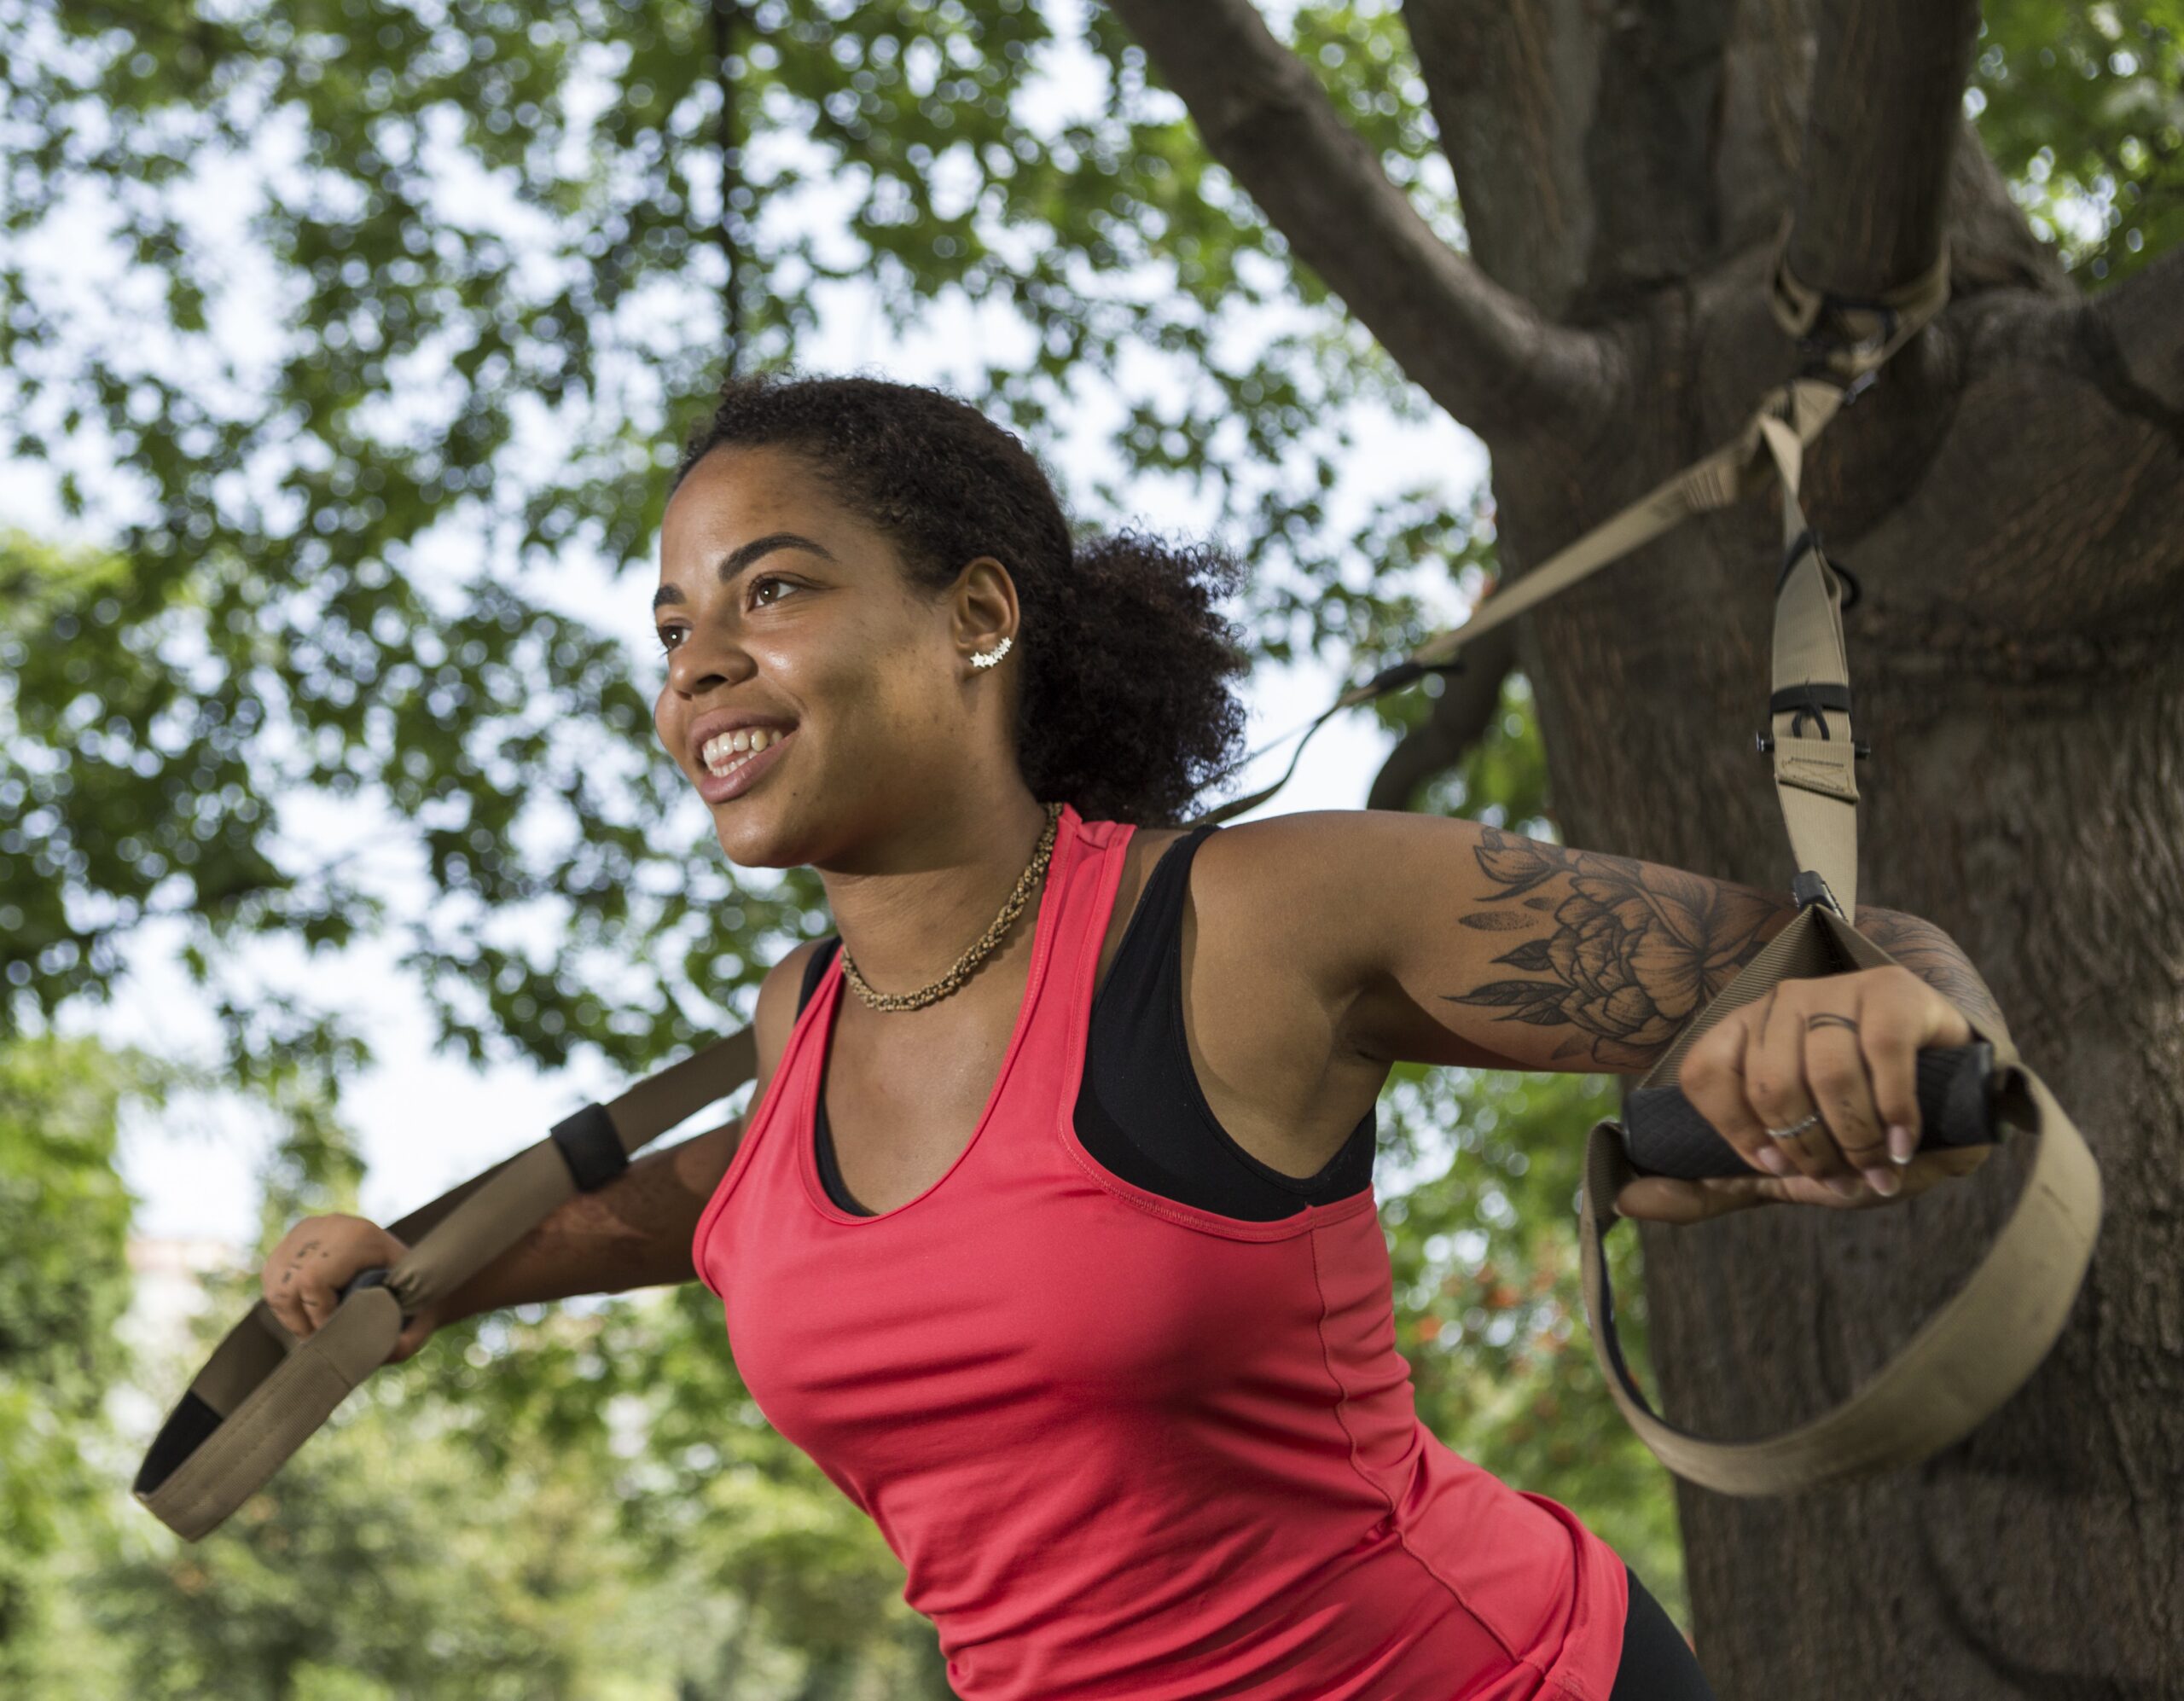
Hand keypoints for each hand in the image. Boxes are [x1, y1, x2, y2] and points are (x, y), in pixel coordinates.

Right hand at [260, 1213, 439, 1362]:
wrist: (410, 1261)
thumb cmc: (414, 1292)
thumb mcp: (421, 1314)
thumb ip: (407, 1340)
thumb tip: (383, 1354)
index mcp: (360, 1237)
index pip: (314, 1282)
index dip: (319, 1316)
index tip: (335, 1335)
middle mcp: (329, 1226)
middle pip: (289, 1285)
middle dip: (301, 1321)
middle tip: (322, 1339)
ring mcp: (308, 1229)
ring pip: (276, 1284)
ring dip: (290, 1316)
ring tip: (315, 1328)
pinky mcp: (293, 1238)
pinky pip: (271, 1279)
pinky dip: (284, 1304)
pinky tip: (307, 1313)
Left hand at [1615, 966, 1992, 1223]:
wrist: (1953, 1088)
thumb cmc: (1855, 1127)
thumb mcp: (1782, 1164)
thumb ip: (1709, 1185)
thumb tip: (1625, 1200)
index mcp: (1741, 1033)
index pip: (1703, 1074)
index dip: (1736, 1134)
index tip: (1775, 1167)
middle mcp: (1782, 1003)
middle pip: (1768, 1084)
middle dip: (1807, 1150)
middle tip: (1839, 1175)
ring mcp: (1837, 991)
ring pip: (1825, 1074)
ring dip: (1854, 1139)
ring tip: (1876, 1165)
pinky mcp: (1895, 993)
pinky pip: (1882, 1055)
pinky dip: (1893, 1113)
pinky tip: (1902, 1142)